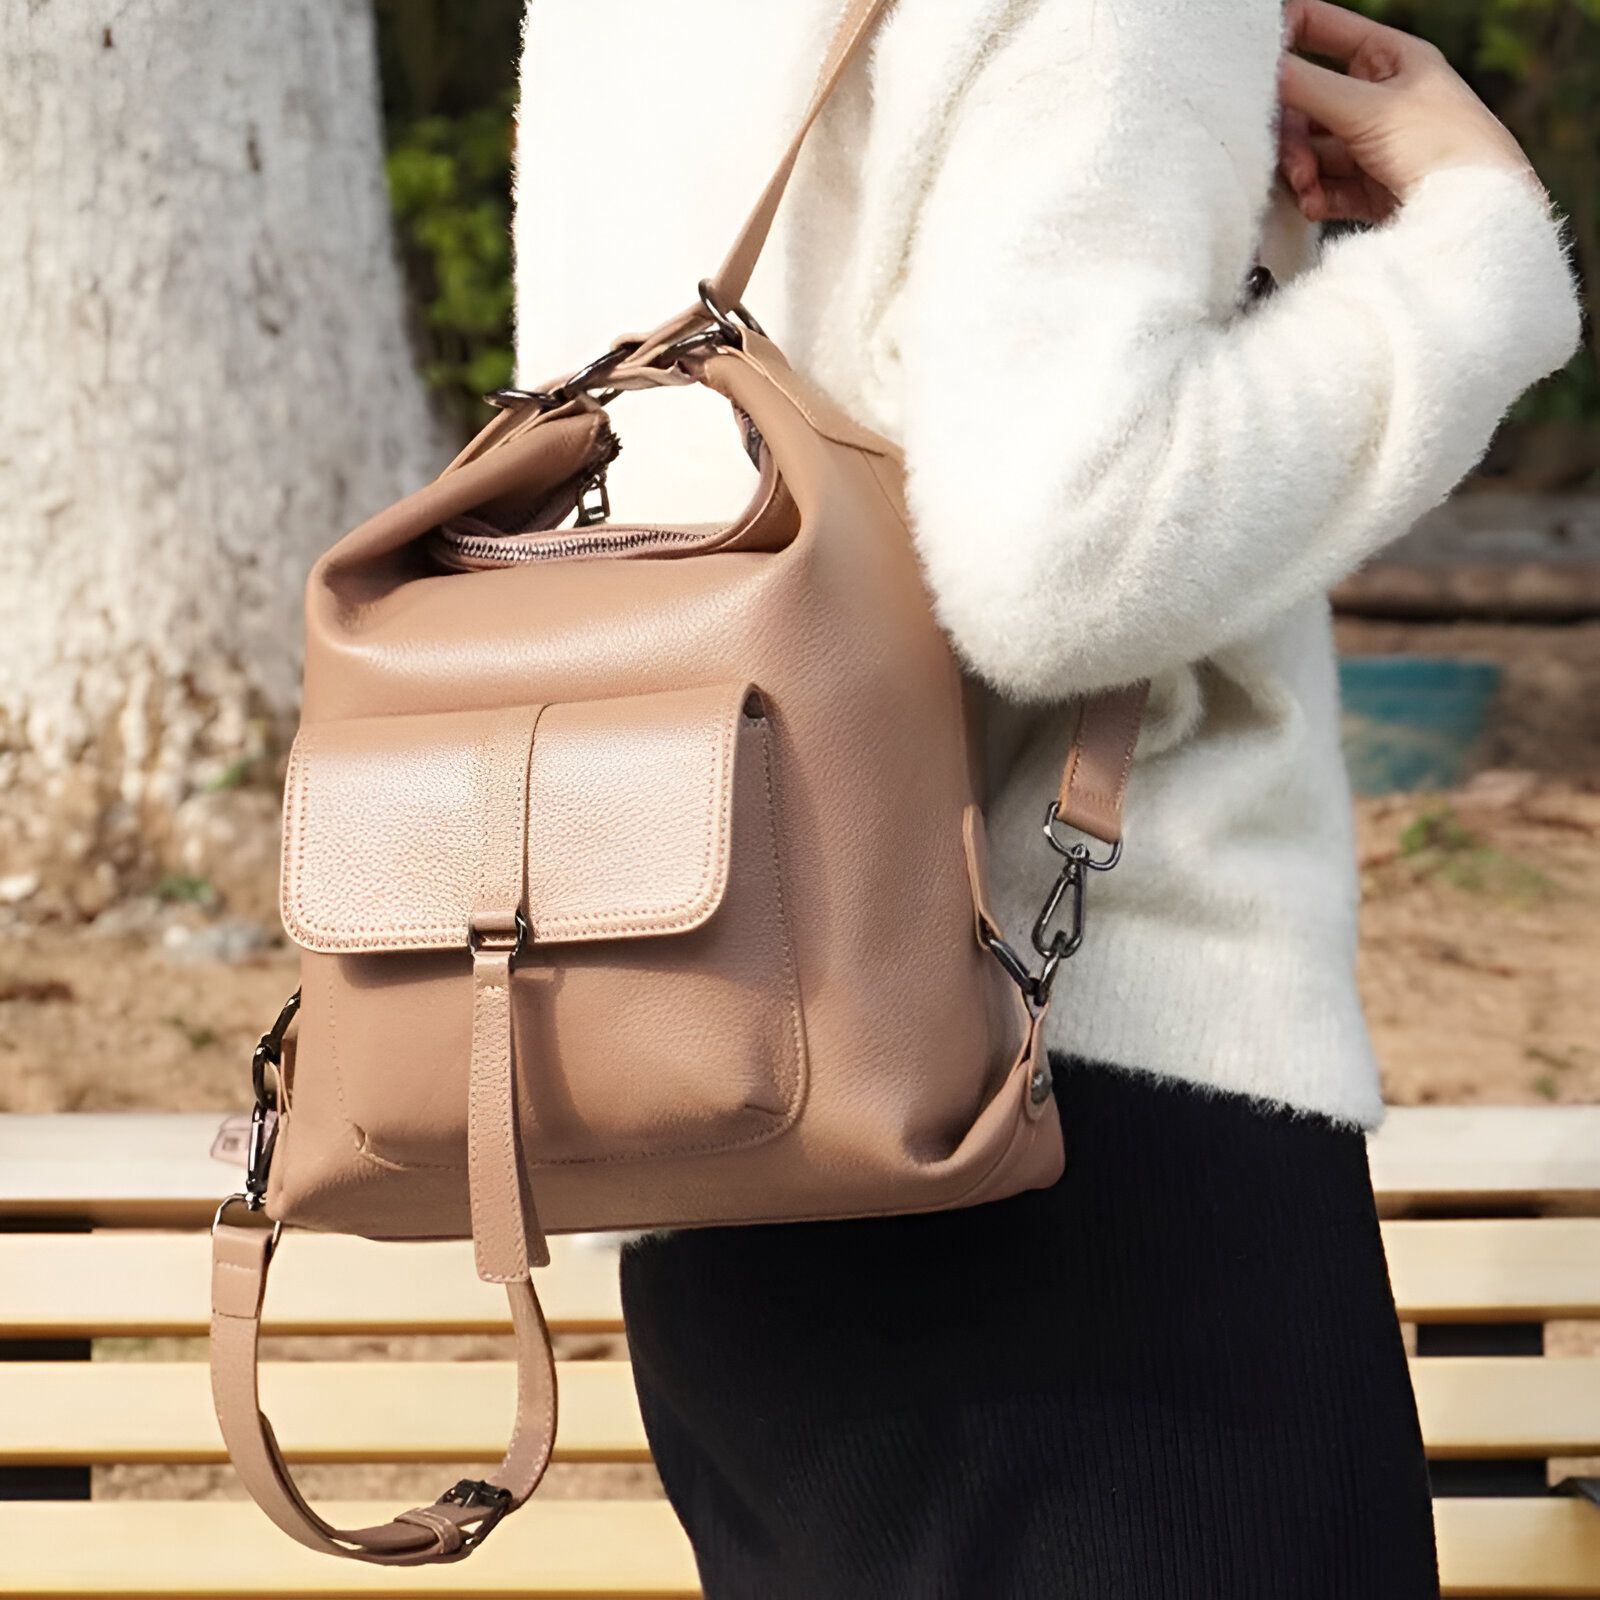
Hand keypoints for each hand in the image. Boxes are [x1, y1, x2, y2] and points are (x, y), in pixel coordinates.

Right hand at [1278, 0, 1540, 224]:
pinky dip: (1315, 197)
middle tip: (1293, 161)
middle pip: (1306, 104)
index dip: (1286, 37)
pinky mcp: (1368, 188)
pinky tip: (1318, 207)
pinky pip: (1323, 187)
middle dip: (1292, 135)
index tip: (1253, 63)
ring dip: (1301, 172)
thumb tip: (1259, 68)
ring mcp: (1371, 144)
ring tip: (1309, 191)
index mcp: (1388, 58)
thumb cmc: (1444, 146)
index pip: (1323, 28)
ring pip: (1310, 150)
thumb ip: (1307, 86)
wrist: (1475, 216)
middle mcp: (1378, 97)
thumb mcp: (1370, 107)